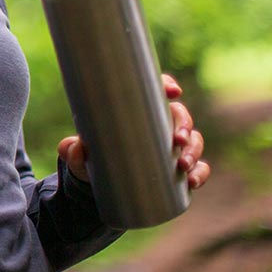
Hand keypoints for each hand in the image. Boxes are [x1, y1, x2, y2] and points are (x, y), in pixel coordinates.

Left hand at [57, 74, 210, 189]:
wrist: (96, 186)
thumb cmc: (89, 158)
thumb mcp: (77, 154)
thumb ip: (71, 150)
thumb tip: (76, 147)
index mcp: (134, 111)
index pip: (154, 91)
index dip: (167, 86)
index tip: (174, 91)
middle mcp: (156, 126)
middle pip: (181, 116)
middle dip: (184, 126)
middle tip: (177, 140)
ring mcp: (170, 148)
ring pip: (193, 141)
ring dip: (194, 150)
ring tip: (183, 165)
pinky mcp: (177, 169)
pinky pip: (198, 168)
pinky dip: (200, 173)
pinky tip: (193, 181)